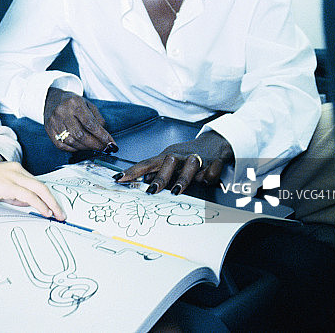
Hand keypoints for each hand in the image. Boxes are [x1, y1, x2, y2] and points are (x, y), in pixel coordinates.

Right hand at [0, 162, 65, 219]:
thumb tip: (26, 202)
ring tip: (58, 215)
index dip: (47, 196)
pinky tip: (45, 213)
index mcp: (13, 168)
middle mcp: (15, 169)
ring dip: (51, 204)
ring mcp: (12, 176)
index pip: (35, 183)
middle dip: (54, 201)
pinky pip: (30, 196)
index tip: (53, 207)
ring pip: (40, 190)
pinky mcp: (8, 185)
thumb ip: (12, 194)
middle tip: (62, 213)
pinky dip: (41, 205)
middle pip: (42, 185)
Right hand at [43, 87, 116, 152]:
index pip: (90, 123)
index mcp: (74, 103)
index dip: (102, 136)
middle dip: (95, 144)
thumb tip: (105, 137)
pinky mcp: (49, 130)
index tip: (111, 144)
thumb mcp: (88, 105)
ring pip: (72, 142)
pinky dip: (73, 149)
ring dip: (86, 148)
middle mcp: (62, 112)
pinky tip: (80, 147)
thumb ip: (97, 119)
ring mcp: (54, 122)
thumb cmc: (73, 103)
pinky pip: (62, 145)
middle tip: (104, 148)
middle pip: (80, 135)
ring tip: (93, 147)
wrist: (52, 99)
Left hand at [114, 131, 233, 194]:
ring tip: (176, 191)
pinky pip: (211, 172)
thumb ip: (156, 171)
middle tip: (152, 190)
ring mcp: (197, 159)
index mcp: (166, 156)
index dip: (132, 171)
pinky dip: (209, 176)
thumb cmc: (187, 155)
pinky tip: (206, 179)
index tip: (119, 178)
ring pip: (190, 165)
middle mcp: (180, 156)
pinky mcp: (213, 163)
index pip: (146, 163)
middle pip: (168, 162)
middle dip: (160, 177)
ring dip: (182, 179)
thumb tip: (140, 181)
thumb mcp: (169, 161)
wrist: (215, 143)